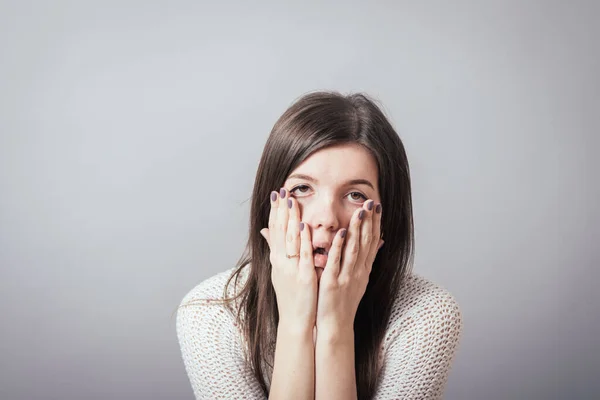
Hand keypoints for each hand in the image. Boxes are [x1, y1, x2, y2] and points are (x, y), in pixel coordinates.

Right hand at [260, 188, 317, 333]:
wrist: (295, 320)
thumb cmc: (291, 296)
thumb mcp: (279, 270)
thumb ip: (274, 249)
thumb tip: (265, 231)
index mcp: (277, 258)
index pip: (275, 229)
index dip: (275, 211)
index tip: (276, 193)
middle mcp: (281, 261)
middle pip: (280, 231)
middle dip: (281, 210)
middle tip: (282, 190)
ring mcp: (291, 268)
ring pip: (290, 239)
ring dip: (291, 219)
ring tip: (292, 201)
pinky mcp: (303, 276)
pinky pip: (303, 255)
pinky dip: (303, 240)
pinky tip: (304, 226)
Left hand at [316, 199, 382, 333]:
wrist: (336, 326)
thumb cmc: (344, 302)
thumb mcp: (359, 280)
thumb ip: (366, 260)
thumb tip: (380, 242)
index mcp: (364, 269)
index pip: (372, 242)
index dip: (376, 224)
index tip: (377, 207)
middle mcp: (358, 271)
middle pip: (366, 242)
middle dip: (369, 221)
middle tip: (372, 202)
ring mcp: (346, 277)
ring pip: (354, 249)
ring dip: (357, 229)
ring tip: (360, 211)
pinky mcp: (332, 283)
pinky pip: (336, 262)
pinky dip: (338, 247)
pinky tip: (340, 232)